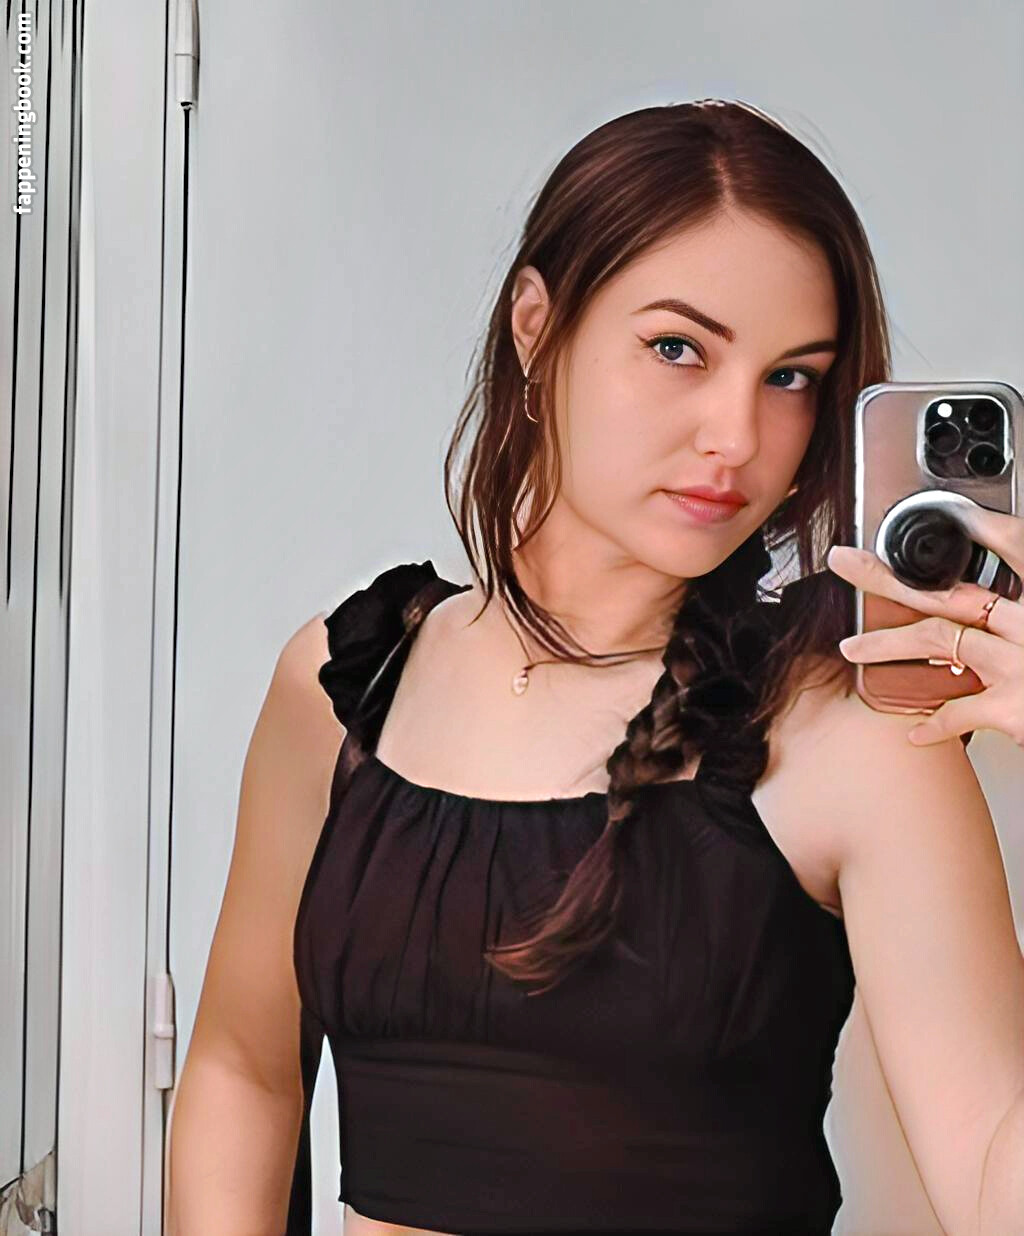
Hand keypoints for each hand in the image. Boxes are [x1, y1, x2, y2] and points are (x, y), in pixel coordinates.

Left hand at [825, 505, 1023, 746]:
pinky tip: (914, 730)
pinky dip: (935, 723)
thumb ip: (1023, 597)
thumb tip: (1002, 599)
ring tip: (852, 648)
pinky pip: (959, 711)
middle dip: (887, 576)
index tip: (954, 513)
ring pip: (936, 640)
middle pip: (948, 590)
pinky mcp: (1016, 709)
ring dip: (886, 643)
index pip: (1019, 544)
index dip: (984, 527)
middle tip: (846, 563)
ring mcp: (1022, 664)